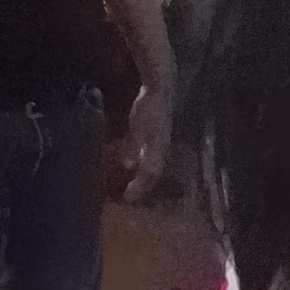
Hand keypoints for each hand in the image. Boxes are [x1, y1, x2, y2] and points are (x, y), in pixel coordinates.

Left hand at [121, 83, 171, 202]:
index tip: (129, 199)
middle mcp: (161, 151)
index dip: (139, 187)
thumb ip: (134, 145)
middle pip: (152, 174)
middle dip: (142, 186)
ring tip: (131, 184)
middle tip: (130, 196)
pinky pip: (149, 156)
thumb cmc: (149, 108)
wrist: (160, 90)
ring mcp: (160, 144)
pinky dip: (140, 164)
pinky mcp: (157, 137)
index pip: (149, 175)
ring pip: (151, 166)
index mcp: (157, 151)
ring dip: (142, 177)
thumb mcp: (138, 126)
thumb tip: (129, 165)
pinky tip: (132, 162)